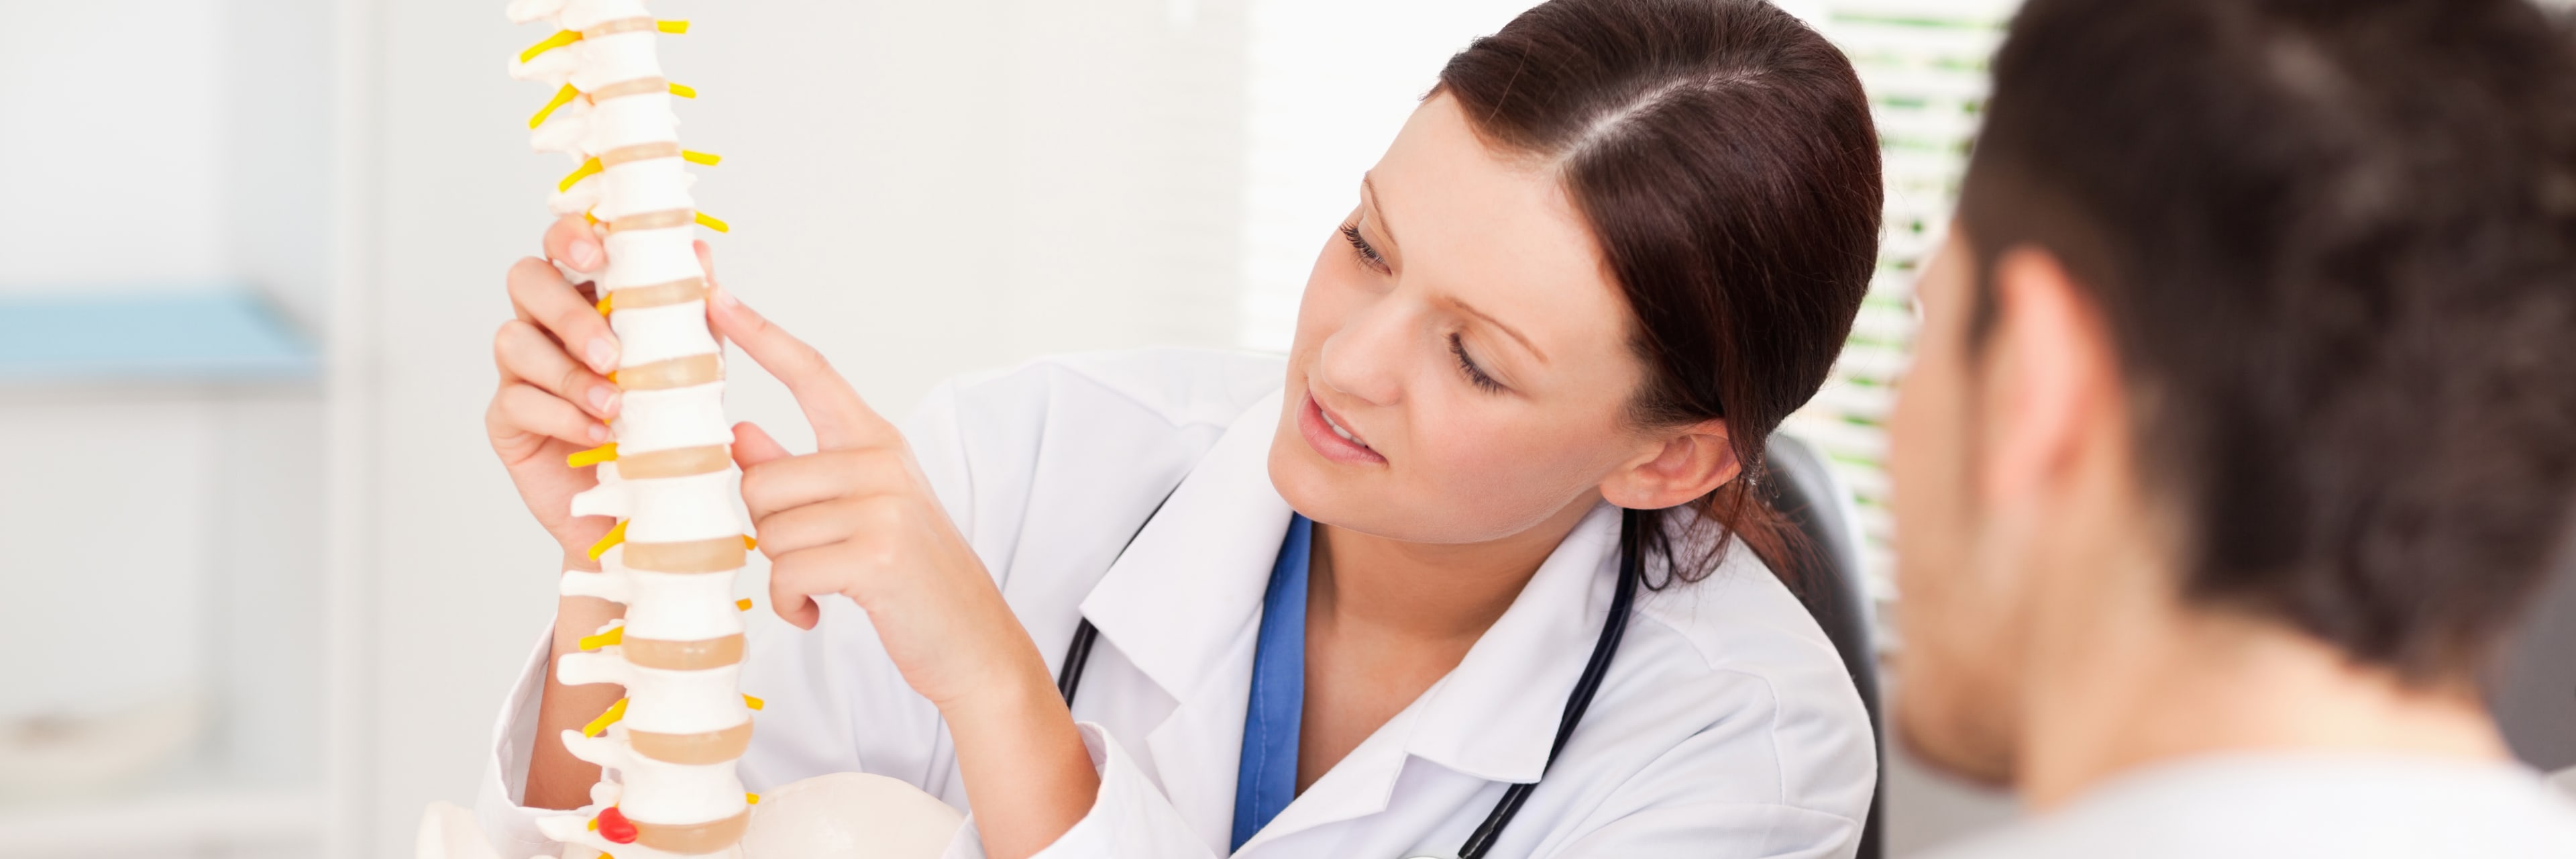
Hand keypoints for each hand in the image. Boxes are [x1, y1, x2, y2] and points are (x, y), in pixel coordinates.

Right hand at [486, 215, 721, 565]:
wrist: (649, 504)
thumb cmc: (665, 424)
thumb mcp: (691, 365)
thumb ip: (690, 310)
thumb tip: (697, 251)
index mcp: (588, 297)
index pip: (563, 245)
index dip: (570, 236)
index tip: (598, 253)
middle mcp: (547, 324)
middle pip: (526, 280)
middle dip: (566, 310)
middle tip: (609, 350)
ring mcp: (521, 370)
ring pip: (513, 340)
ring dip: (568, 372)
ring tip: (615, 403)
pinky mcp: (507, 418)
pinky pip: (516, 400)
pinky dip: (562, 415)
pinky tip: (598, 432)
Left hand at [713, 275, 1099, 858]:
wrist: (972, 642)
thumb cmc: (911, 578)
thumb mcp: (859, 513)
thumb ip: (797, 470)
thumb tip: (739, 433)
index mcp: (878, 443)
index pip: (812, 373)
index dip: (760, 334)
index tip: (714, 298)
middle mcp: (882, 463)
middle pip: (762, 480)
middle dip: (767, 533)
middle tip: (808, 560)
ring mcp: (883, 507)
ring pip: (770, 530)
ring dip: (783, 573)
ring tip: (821, 588)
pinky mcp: (875, 555)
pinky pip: (788, 573)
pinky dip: (792, 603)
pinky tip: (819, 613)